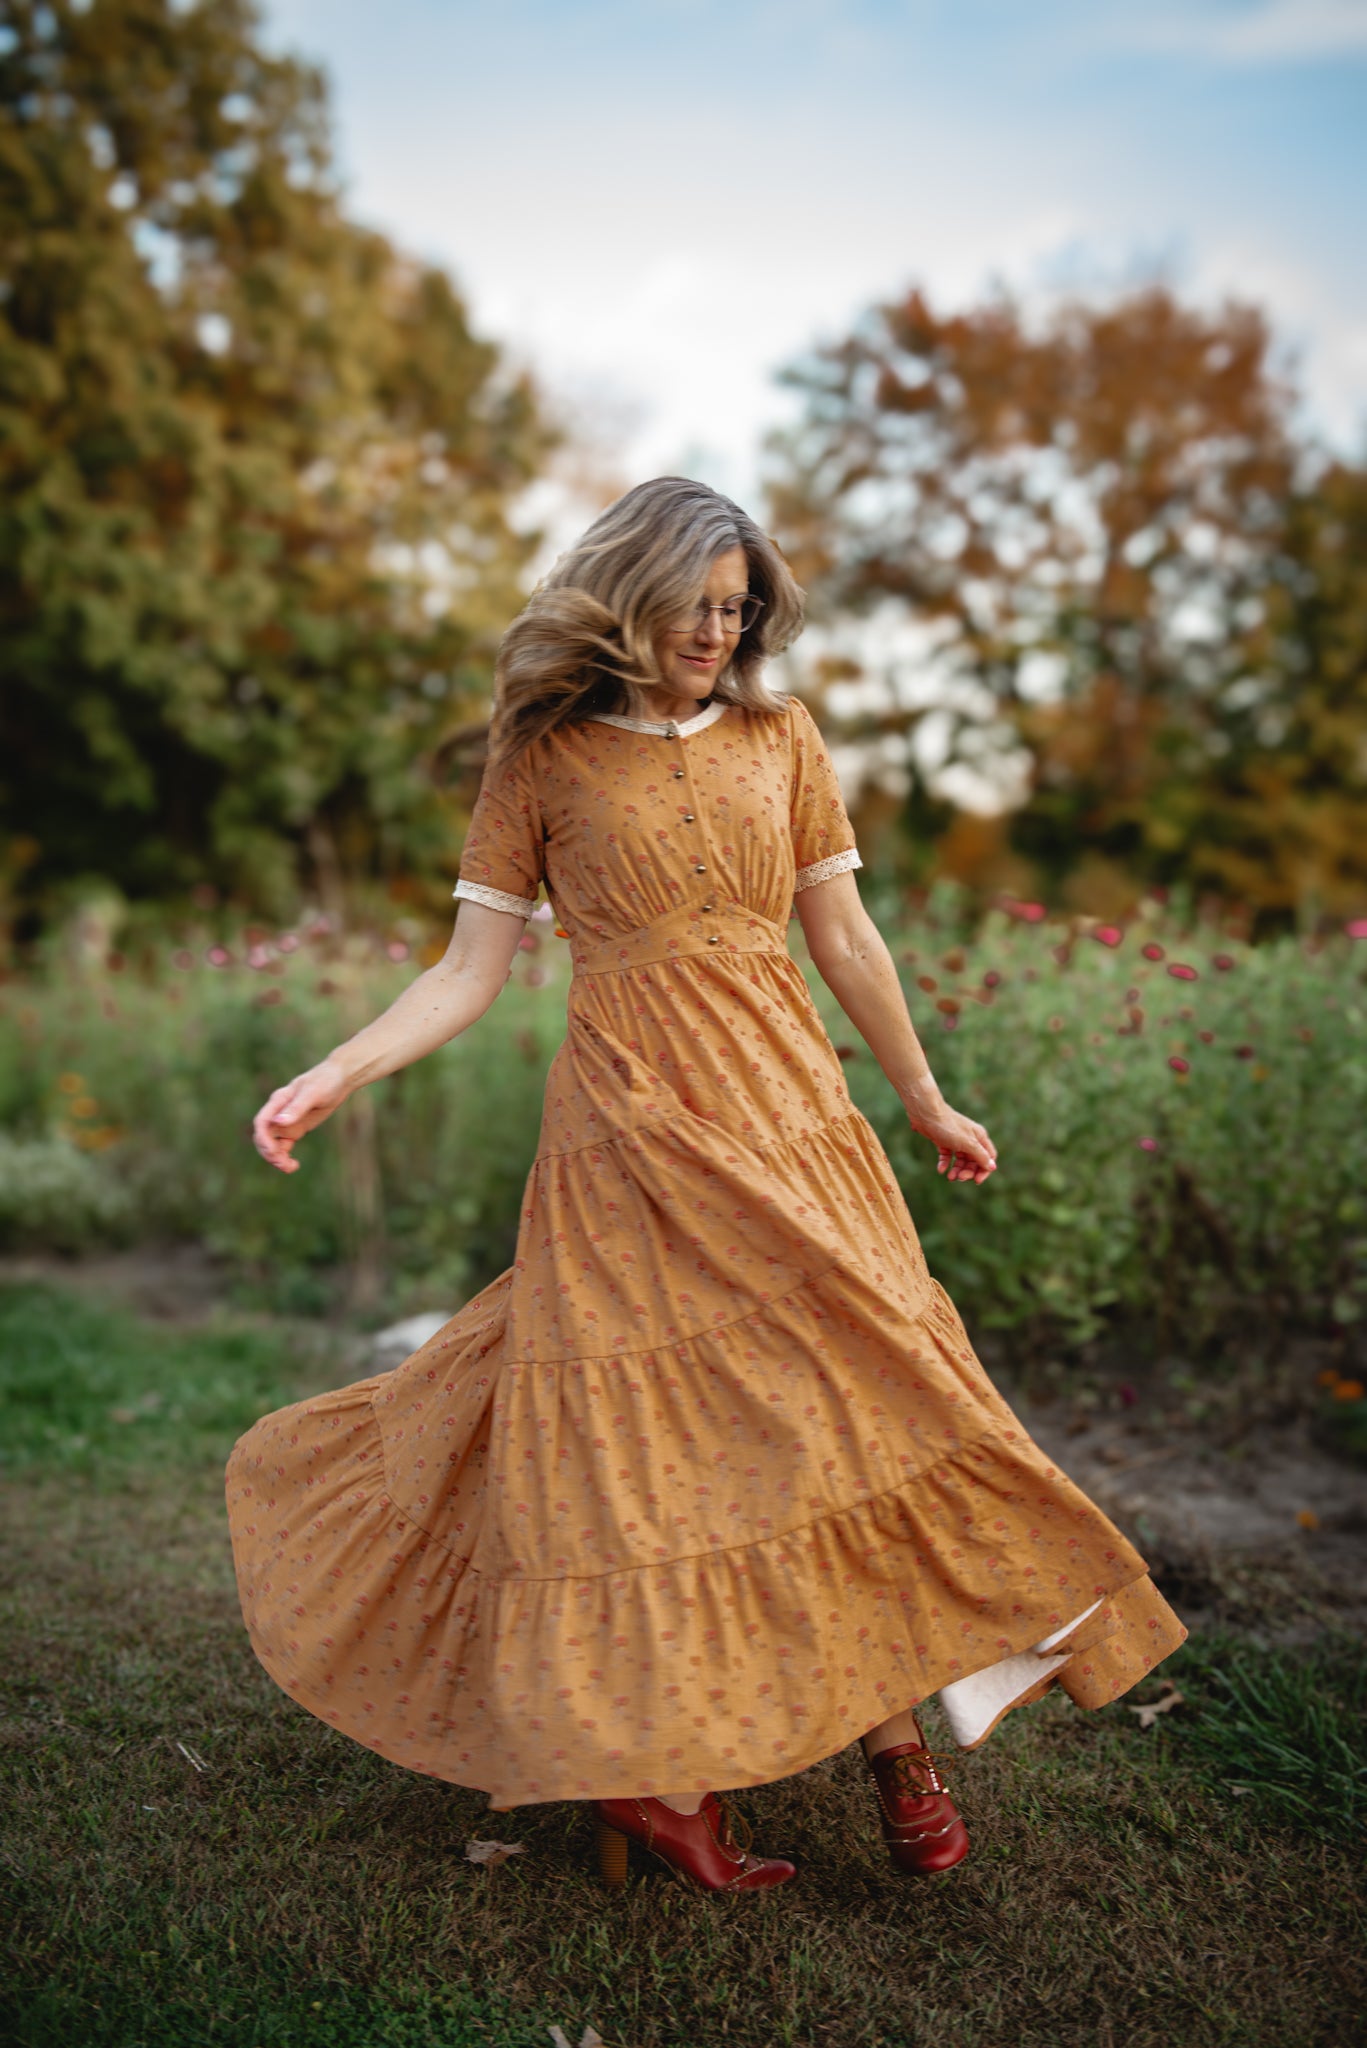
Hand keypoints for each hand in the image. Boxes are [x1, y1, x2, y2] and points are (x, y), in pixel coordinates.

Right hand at [252, 1058, 349, 1173]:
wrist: (339, 1079)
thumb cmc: (325, 1081)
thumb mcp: (313, 1093)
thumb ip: (296, 1108)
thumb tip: (279, 1122)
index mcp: (278, 1101)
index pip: (262, 1122)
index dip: (263, 1139)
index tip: (274, 1151)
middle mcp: (278, 1113)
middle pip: (264, 1137)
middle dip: (269, 1152)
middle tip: (284, 1163)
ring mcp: (286, 1122)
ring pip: (273, 1145)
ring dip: (276, 1158)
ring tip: (291, 1167)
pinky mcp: (295, 1129)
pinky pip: (284, 1147)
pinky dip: (285, 1157)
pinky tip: (294, 1165)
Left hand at [904, 1090, 997, 1185]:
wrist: (926, 1113)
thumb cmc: (948, 1126)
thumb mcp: (967, 1143)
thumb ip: (980, 1155)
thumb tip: (992, 1167)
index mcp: (980, 1137)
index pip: (989, 1157)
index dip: (984, 1170)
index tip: (976, 1181)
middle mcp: (970, 1139)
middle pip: (974, 1161)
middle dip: (968, 1172)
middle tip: (959, 1178)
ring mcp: (957, 1140)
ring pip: (961, 1160)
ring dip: (957, 1170)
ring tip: (950, 1177)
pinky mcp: (944, 1141)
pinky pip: (948, 1156)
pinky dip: (945, 1164)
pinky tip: (941, 1170)